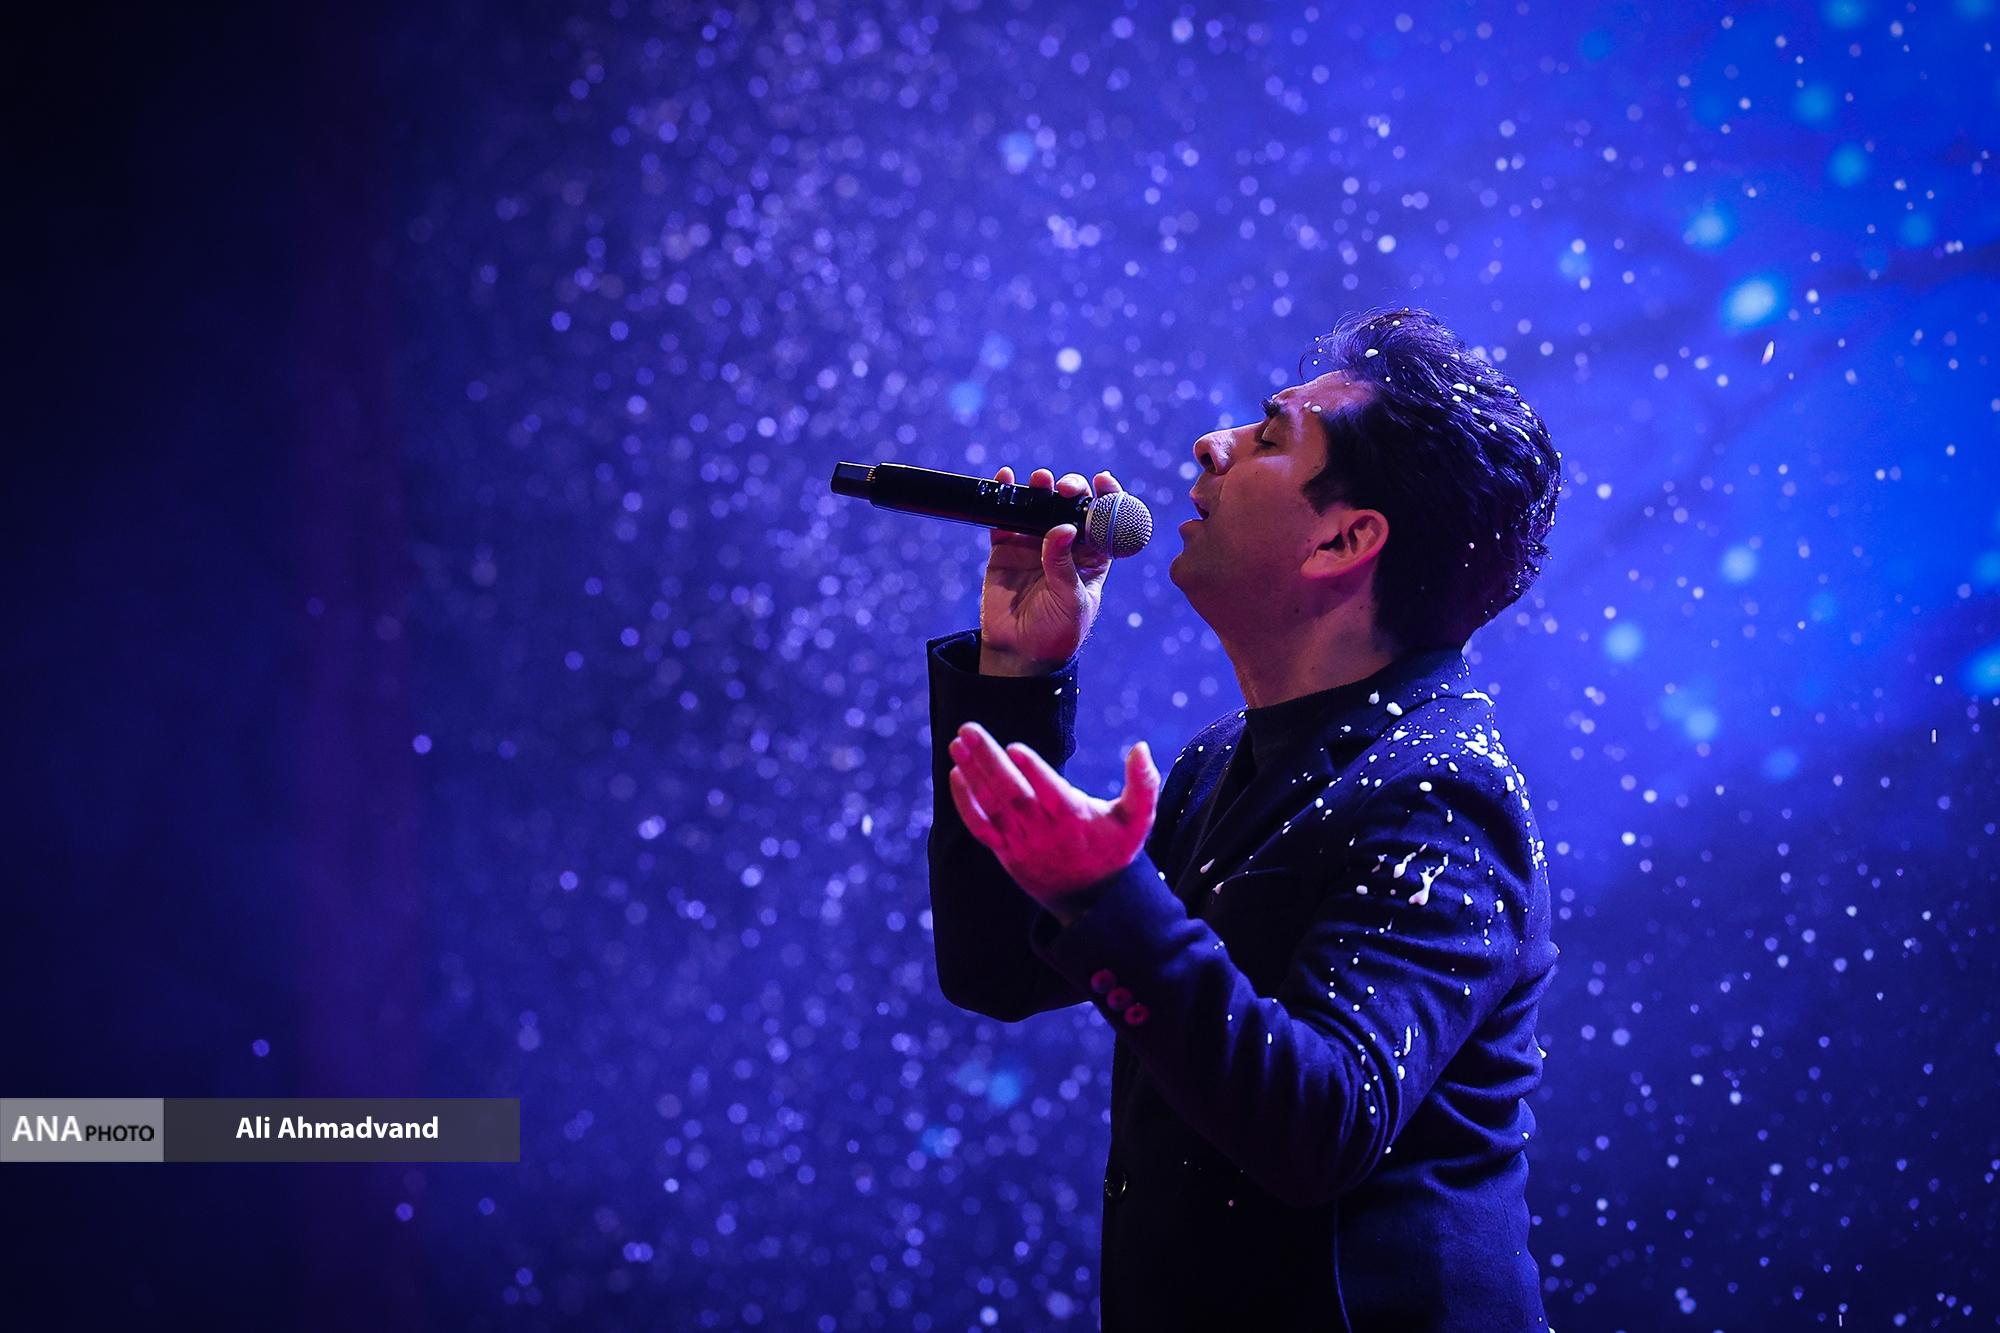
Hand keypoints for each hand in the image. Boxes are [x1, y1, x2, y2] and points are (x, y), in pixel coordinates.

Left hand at [945, 722, 1159, 919]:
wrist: (1091, 902)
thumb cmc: (1114, 850)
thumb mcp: (1138, 820)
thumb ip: (1143, 784)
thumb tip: (1141, 746)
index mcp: (1077, 820)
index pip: (1051, 794)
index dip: (1034, 772)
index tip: (1014, 748)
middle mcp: (1046, 832)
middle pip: (1012, 795)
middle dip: (988, 761)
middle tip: (968, 728)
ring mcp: (1022, 844)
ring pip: (992, 807)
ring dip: (972, 774)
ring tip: (957, 743)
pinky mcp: (1006, 852)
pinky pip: (980, 828)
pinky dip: (965, 804)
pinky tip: (956, 773)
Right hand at [978, 465, 1125, 671]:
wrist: (1020, 651)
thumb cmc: (1059, 630)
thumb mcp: (1072, 601)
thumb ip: (1065, 566)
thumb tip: (1062, 528)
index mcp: (1093, 556)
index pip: (1105, 519)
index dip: (1108, 496)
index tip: (1103, 481)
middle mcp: (1066, 544)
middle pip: (1073, 505)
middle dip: (1073, 490)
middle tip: (1066, 489)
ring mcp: (1035, 543)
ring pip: (1040, 505)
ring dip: (1042, 487)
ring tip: (1040, 480)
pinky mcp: (1007, 547)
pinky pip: (1005, 517)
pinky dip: (1004, 495)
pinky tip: (1004, 479)